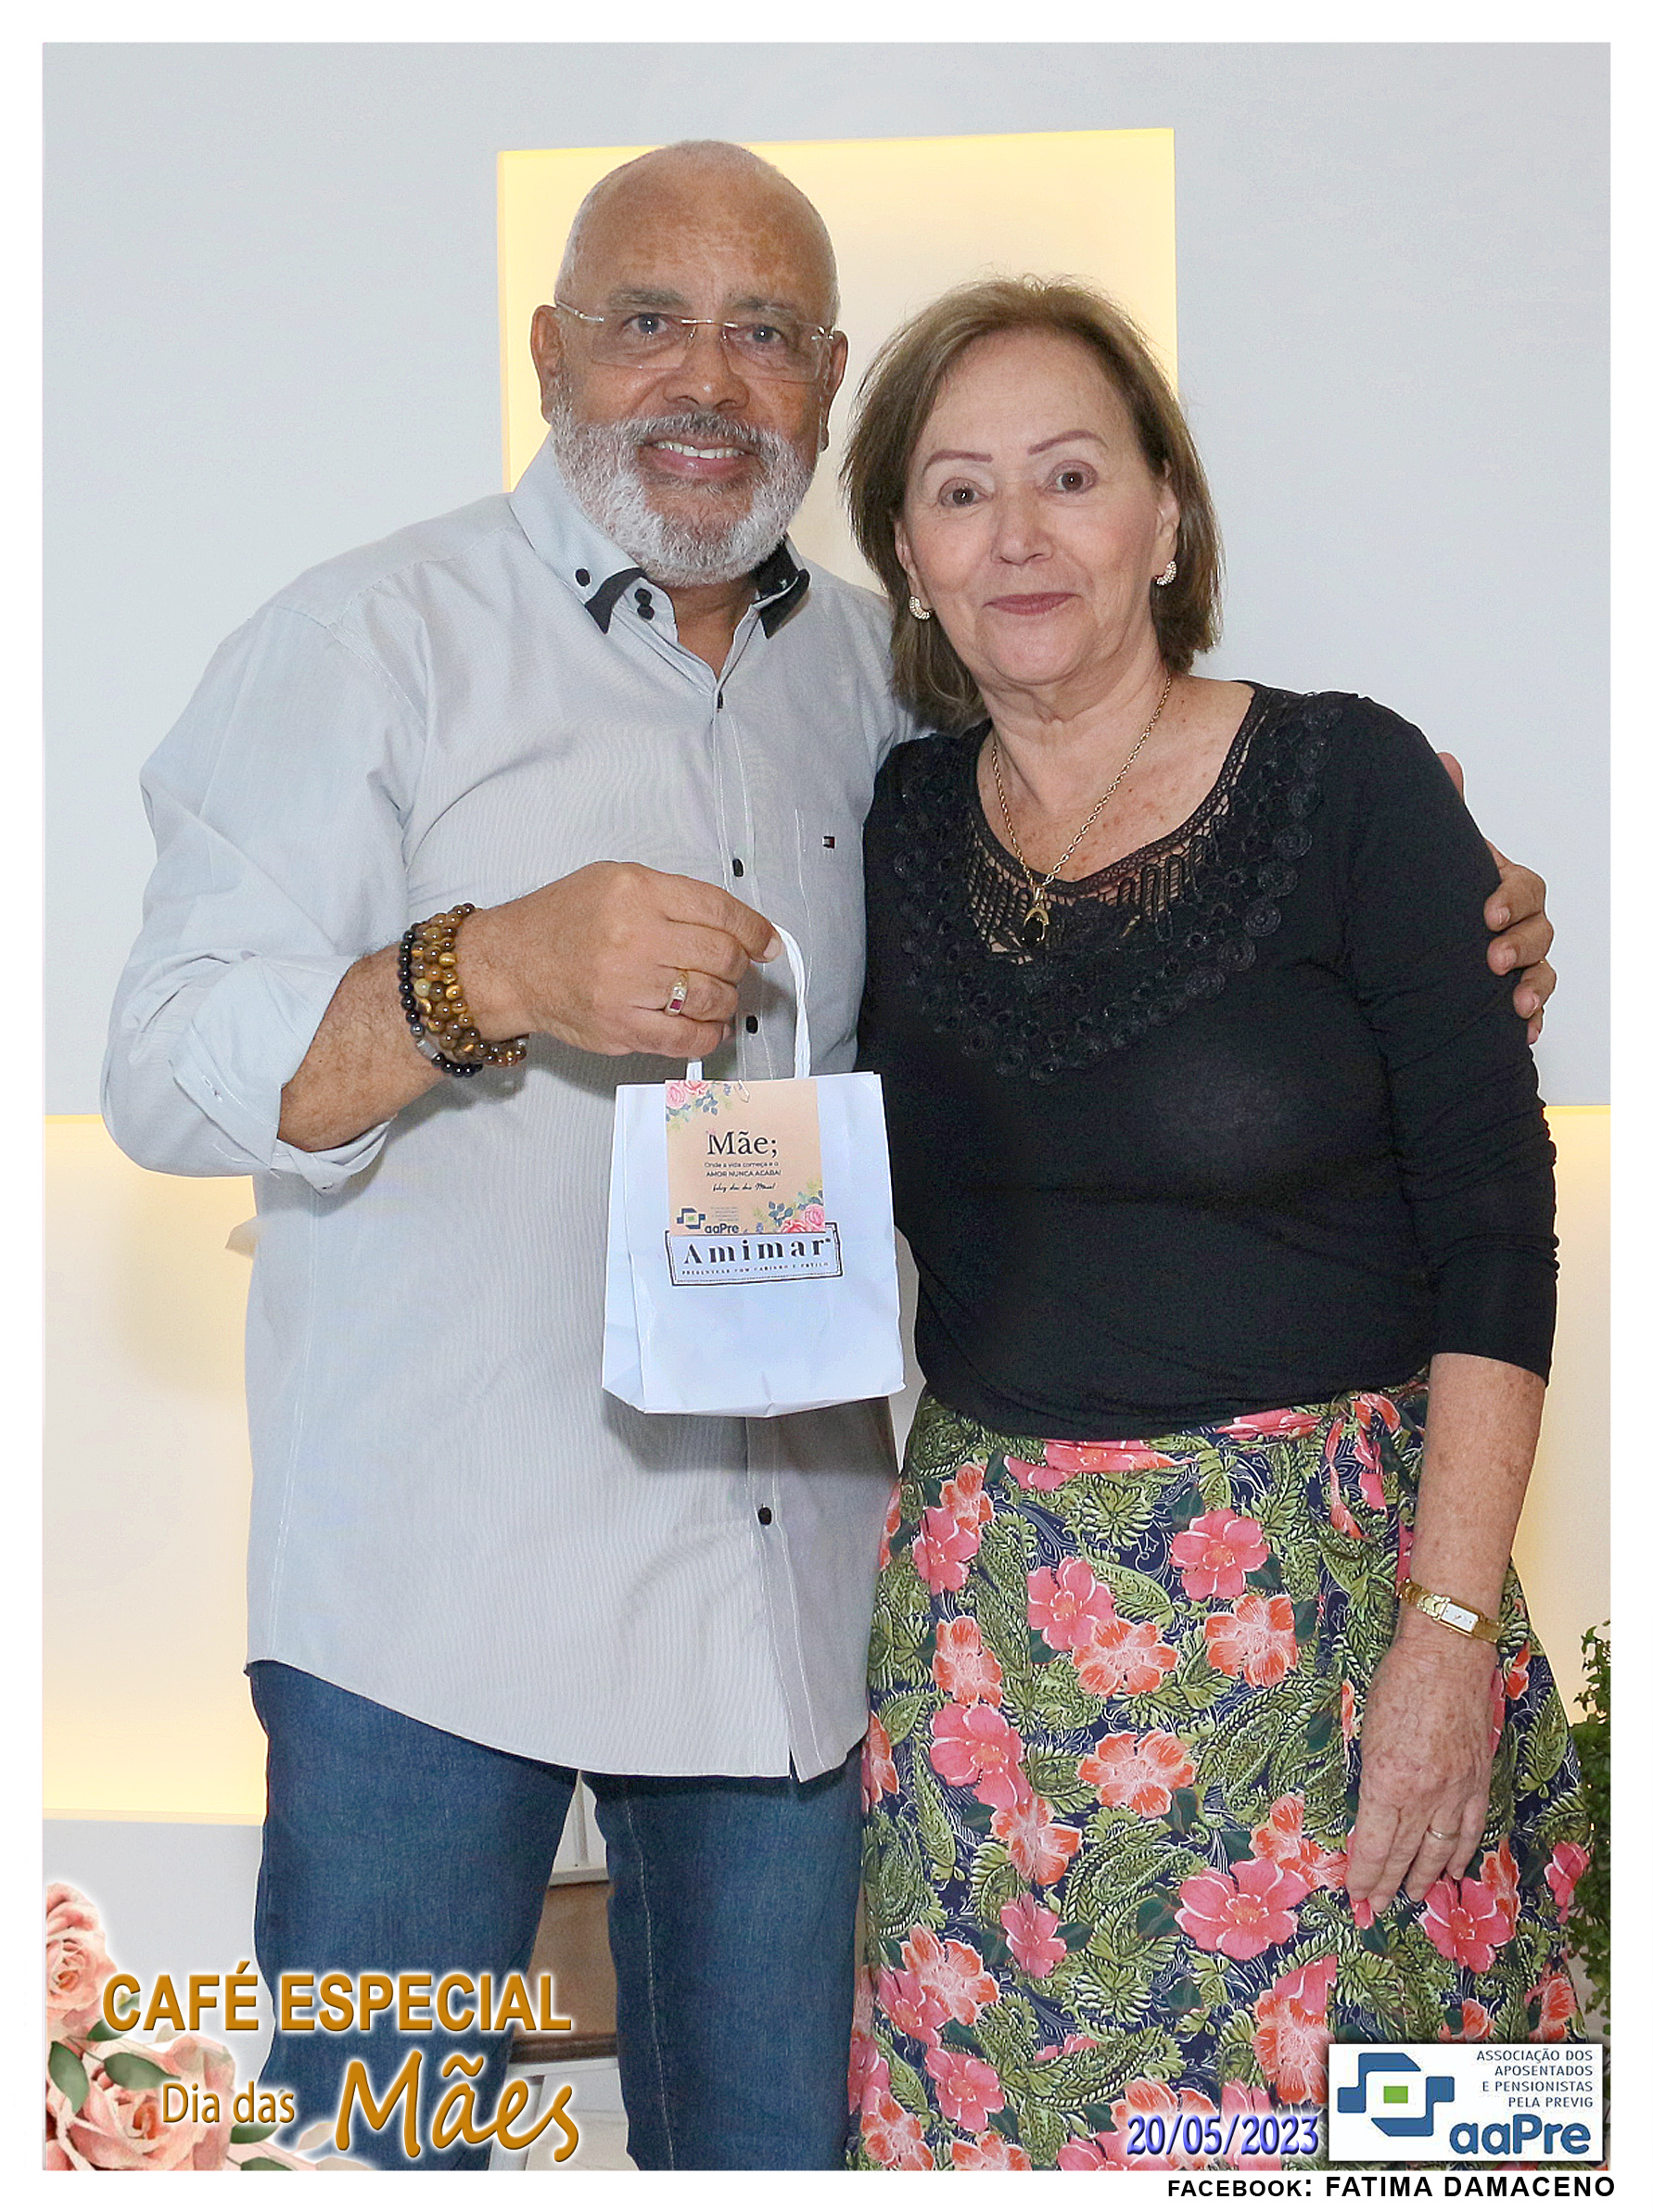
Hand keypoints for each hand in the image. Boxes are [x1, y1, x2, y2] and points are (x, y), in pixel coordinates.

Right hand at [460, 862, 781, 1059]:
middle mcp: (633, 937)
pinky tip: (710, 1027)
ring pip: (711, 999)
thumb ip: (676, 899)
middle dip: (738, 966)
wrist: (510, 963)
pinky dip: (710, 1036)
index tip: (765, 943)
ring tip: (714, 995)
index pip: (719, 911)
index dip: (754, 930)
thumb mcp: (616, 880)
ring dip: (726, 1001)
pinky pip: (687, 1039)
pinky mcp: (621, 1027)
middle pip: (721, 957)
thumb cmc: (562, 920)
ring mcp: (627, 987)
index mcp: (636, 892)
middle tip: (730, 968)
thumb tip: (739, 930)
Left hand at [1343, 1623, 1496, 1916]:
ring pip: (1439, 1849)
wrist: (1447, 1656)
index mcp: (1388, 1781)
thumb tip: (1368, 1811)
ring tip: (1412, 1898)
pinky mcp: (1477, 1780)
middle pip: (1404, 1853)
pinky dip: (1461, 1853)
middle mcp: (1424, 1794)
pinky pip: (1470, 1828)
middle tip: (1376, 1907)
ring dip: (1424, 1877)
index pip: (1374, 1845)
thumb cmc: (1397, 1683)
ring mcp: (1455, 1790)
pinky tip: (1452, 1870)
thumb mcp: (1367, 1731)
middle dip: (1388, 1884)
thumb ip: (1371, 1777)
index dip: (1365, 1875)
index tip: (1357, 1895)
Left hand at [1437, 751, 1554, 1042]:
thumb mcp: (1431, 854)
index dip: (1511, 899)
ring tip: (1516, 1005)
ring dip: (1534, 986)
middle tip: (1493, 960)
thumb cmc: (1428, 890)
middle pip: (1541, 930)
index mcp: (1500, 885)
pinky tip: (1522, 1032)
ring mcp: (1516, 958)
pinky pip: (1532, 1005)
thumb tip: (1446, 760)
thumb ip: (1442, 811)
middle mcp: (1515, 922)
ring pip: (1543, 969)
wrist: (1400, 944)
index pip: (1526, 887)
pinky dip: (1531, 1019)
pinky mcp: (1505, 993)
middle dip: (1522, 945)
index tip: (1486, 914)